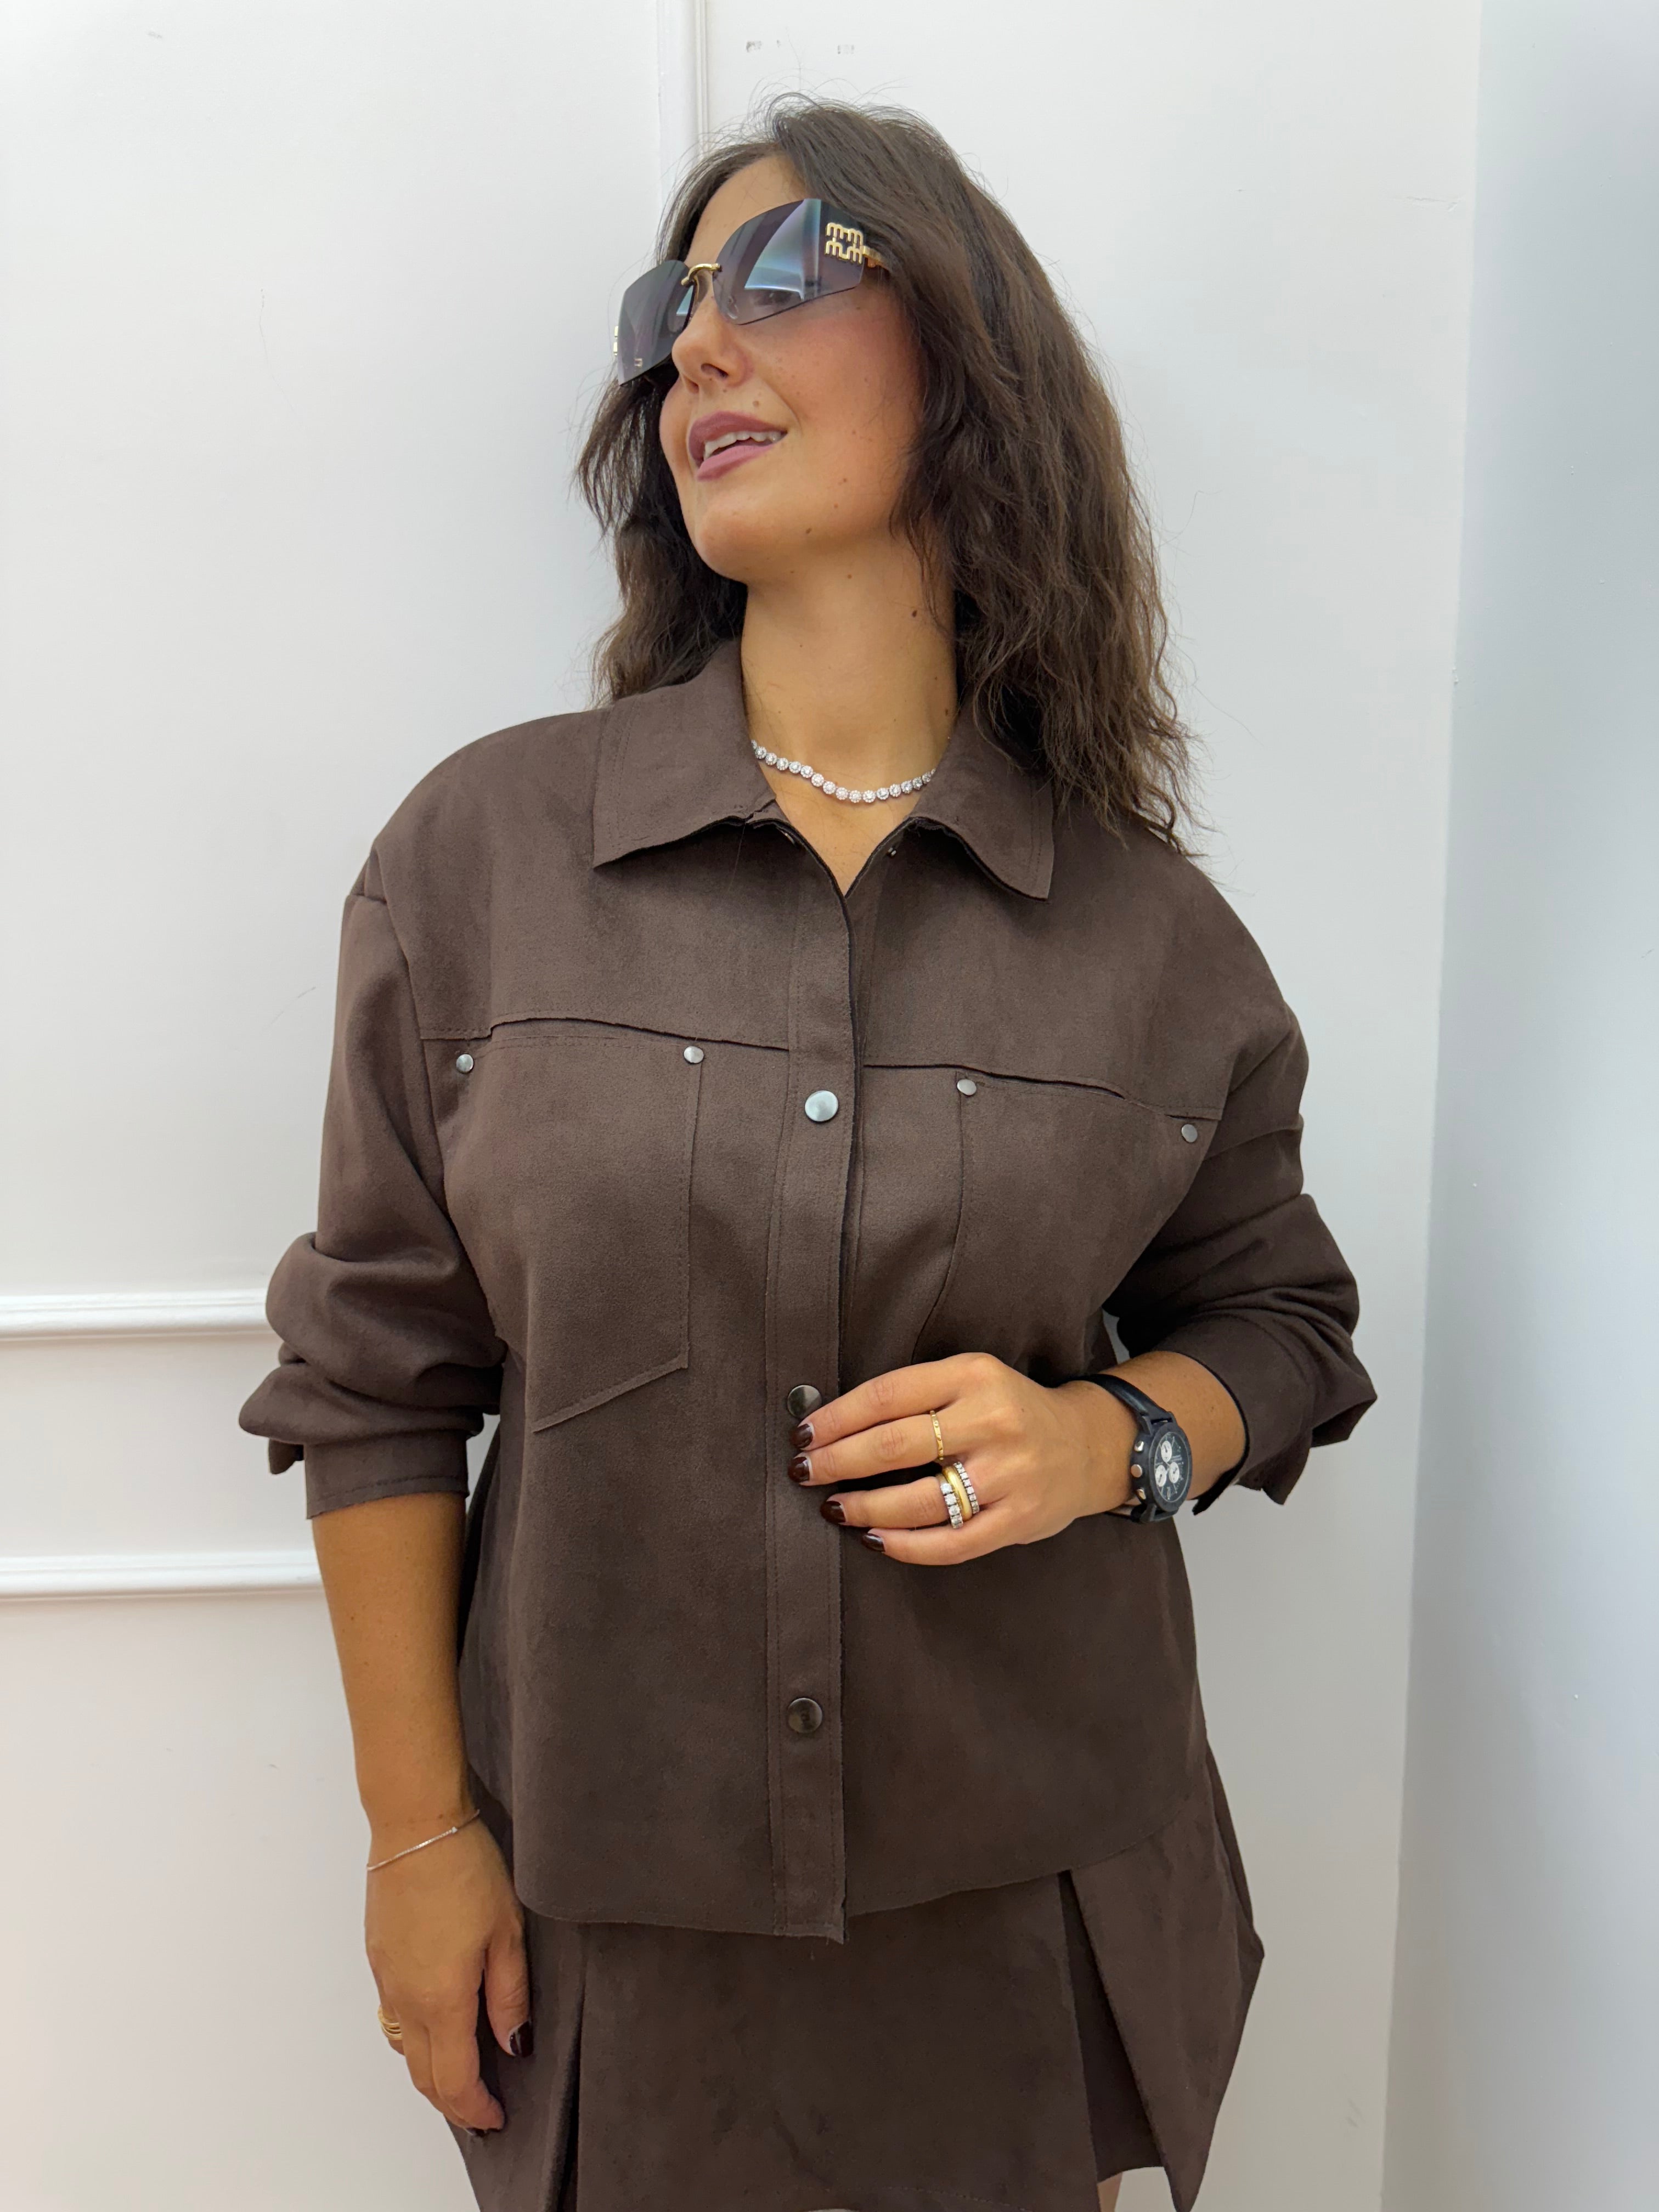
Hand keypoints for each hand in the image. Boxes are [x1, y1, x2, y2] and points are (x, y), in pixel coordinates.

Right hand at [366, 1813, 528, 2132]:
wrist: (416, 1825)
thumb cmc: (465, 1869)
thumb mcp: (507, 1932)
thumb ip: (509, 1996)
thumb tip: (513, 2045)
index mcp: (441, 1999)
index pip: (454, 2080)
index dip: (476, 2108)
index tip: (496, 2117)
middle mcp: (405, 1998)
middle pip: (422, 2075)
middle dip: (452, 2101)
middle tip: (481, 2108)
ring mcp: (386, 1979)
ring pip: (403, 2049)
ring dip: (430, 2071)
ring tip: (462, 2073)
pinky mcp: (378, 1958)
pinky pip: (393, 2016)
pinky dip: (414, 2038)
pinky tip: (437, 2024)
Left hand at [787, 1351, 1137, 1563]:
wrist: (1086, 1445)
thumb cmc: (1008, 1411)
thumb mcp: (968, 1380)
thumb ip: (913, 1396)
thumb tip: (830, 1423)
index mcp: (973, 1375)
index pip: (886, 1395)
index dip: (836, 1418)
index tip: (803, 1435)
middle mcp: (993, 1421)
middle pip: (894, 1445)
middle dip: (837, 1462)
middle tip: (804, 1472)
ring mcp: (1009, 1474)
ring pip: (918, 1500)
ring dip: (863, 1506)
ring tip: (833, 1507)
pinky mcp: (1018, 1519)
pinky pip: (949, 1542)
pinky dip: (903, 1545)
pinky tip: (874, 1538)